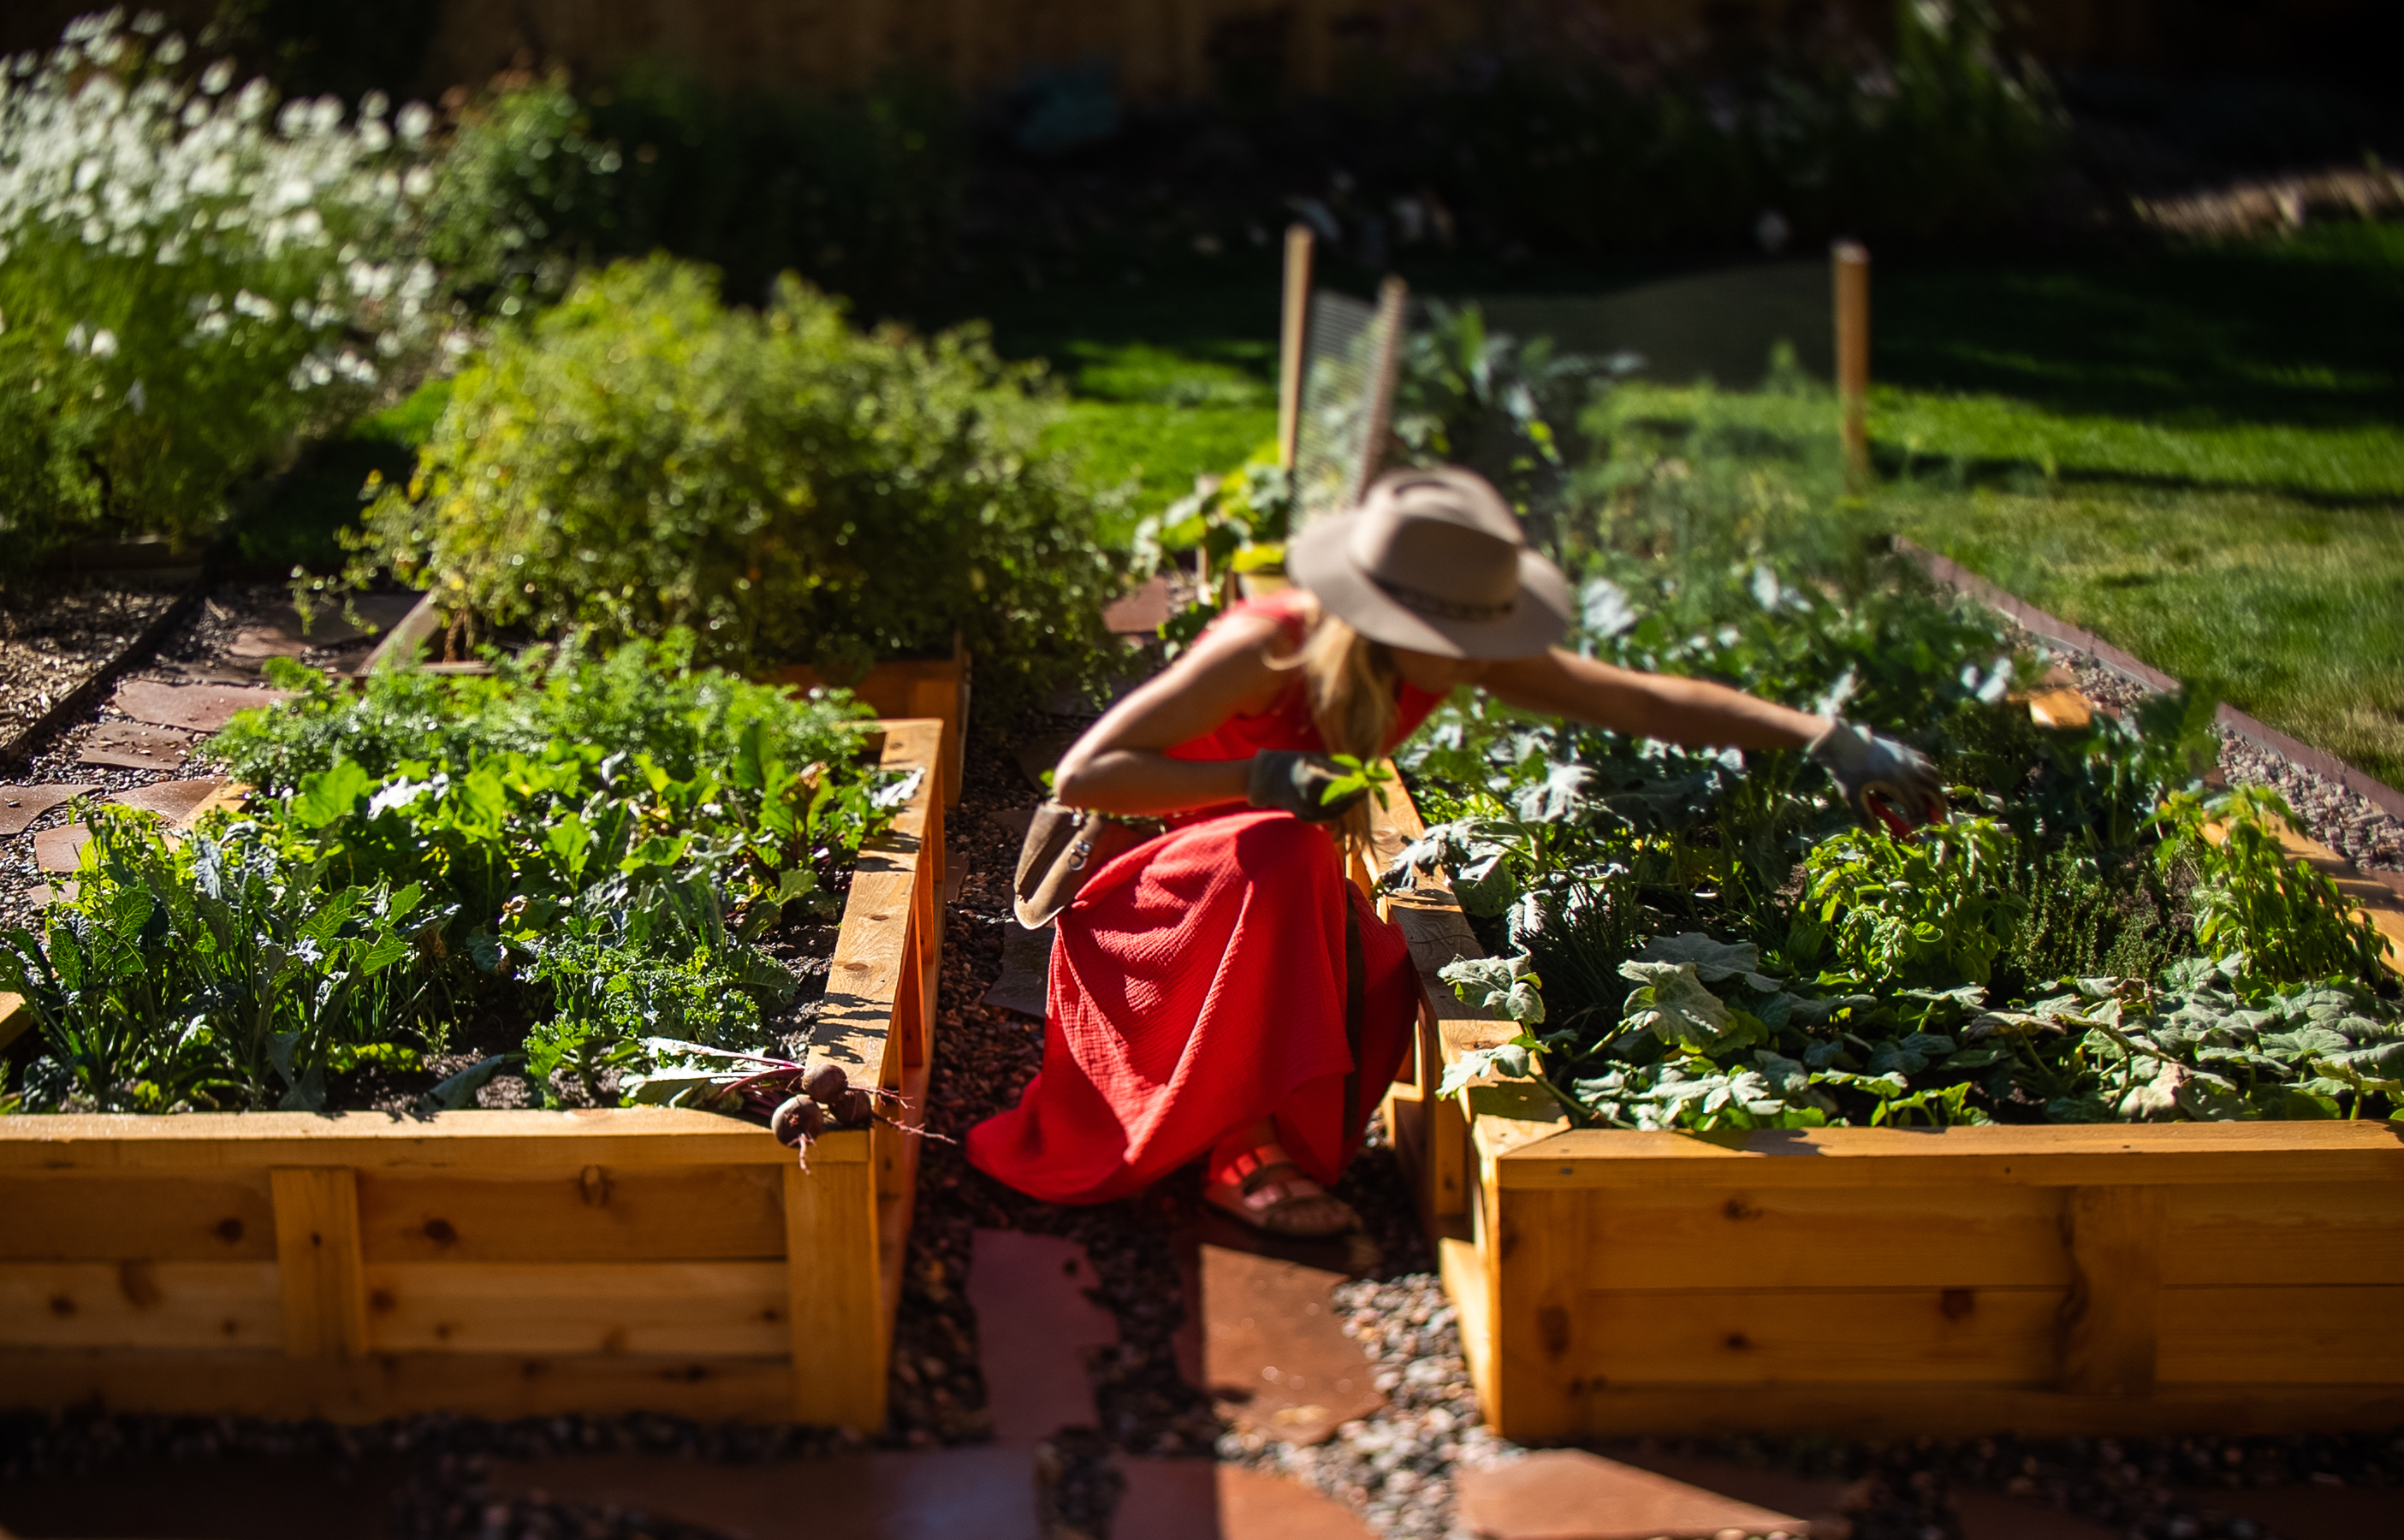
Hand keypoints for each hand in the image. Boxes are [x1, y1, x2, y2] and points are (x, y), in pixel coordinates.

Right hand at [1248, 751, 1367, 822]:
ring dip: (1350, 802)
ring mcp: (1307, 808)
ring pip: (1339, 809)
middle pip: (1344, 797)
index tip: (1368, 779)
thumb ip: (1336, 765)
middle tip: (1366, 786)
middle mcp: (1311, 794)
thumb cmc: (1291, 762)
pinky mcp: (1306, 817)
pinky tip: (1344, 802)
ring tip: (1357, 794)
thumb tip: (1360, 770)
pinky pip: (1329, 816)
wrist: (1265, 779)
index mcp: (1313, 775)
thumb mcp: (1314, 757)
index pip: (1345, 782)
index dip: (1360, 782)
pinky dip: (1338, 809)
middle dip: (1357, 792)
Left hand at [1807, 720, 1946, 833]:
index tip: (1913, 826)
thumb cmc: (1846, 770)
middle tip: (1939, 817)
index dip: (1918, 819)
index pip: (1917, 806)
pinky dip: (1929, 772)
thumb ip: (1865, 816)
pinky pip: (1925, 761)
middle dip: (1937, 805)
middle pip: (1933, 789)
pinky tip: (1923, 779)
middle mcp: (1908, 769)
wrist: (1841, 742)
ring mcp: (1907, 756)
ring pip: (1933, 774)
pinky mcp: (1903, 748)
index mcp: (1898, 783)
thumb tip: (1875, 833)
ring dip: (1936, 788)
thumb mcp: (1852, 796)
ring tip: (1933, 800)